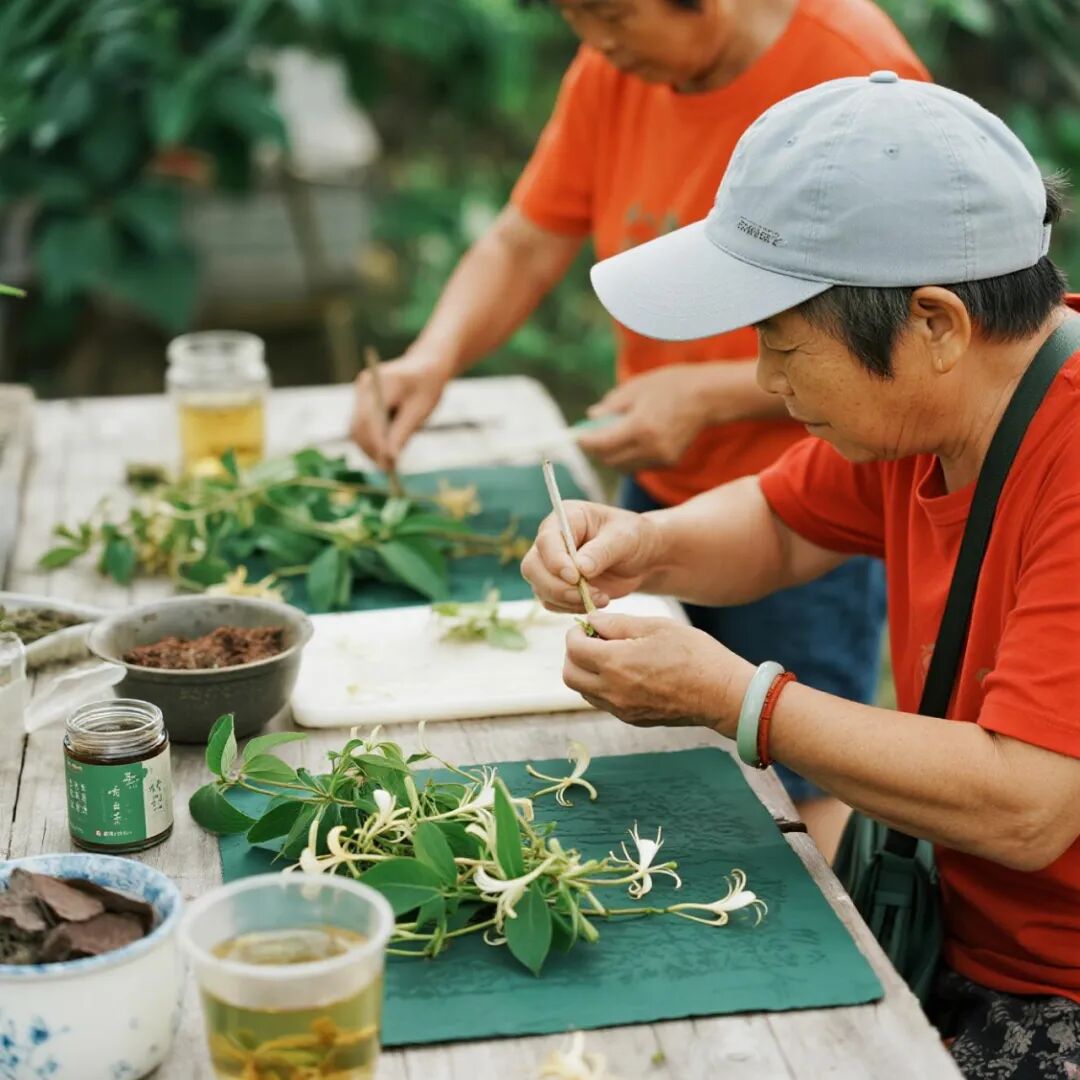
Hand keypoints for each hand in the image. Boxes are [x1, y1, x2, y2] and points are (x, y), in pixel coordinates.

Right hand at [349, 352, 449, 467]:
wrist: (426, 365)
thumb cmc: (427, 385)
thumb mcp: (421, 410)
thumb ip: (403, 432)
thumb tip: (390, 458)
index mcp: (381, 382)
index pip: (370, 416)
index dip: (376, 442)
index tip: (387, 462)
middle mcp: (364, 386)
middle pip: (359, 424)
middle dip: (371, 448)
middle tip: (387, 469)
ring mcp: (361, 393)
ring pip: (357, 428)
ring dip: (369, 448)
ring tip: (388, 465)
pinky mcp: (362, 401)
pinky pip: (362, 426)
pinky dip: (372, 441)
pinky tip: (385, 454)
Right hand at [520, 501, 661, 611]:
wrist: (641, 557)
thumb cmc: (634, 538)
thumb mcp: (625, 539)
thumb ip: (602, 551)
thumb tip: (580, 568)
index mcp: (566, 518)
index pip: (547, 540)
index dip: (556, 561)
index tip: (575, 577)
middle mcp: (552, 541)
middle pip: (533, 567)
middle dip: (558, 586)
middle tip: (588, 594)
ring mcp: (550, 565)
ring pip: (540, 588)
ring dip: (568, 599)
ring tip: (602, 597)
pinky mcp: (556, 586)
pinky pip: (552, 602)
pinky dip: (572, 607)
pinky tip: (597, 600)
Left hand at [562, 612, 752, 732]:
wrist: (723, 694)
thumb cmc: (695, 654)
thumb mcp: (655, 626)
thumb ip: (617, 624)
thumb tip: (591, 622)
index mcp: (615, 664)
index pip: (573, 648)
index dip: (576, 632)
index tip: (588, 626)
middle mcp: (612, 691)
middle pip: (570, 675)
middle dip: (574, 655)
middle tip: (593, 641)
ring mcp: (622, 709)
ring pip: (583, 692)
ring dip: (586, 672)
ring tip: (611, 656)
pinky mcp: (632, 719)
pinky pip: (603, 703)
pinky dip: (602, 686)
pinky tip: (625, 673)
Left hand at [577, 365, 715, 471]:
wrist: (708, 396)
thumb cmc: (672, 385)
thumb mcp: (636, 388)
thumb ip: (611, 406)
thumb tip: (591, 417)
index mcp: (641, 427)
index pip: (602, 444)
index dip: (585, 442)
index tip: (576, 436)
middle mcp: (651, 447)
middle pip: (610, 460)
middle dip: (596, 451)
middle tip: (588, 438)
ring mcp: (662, 457)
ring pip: (624, 466)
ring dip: (611, 456)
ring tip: (608, 438)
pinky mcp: (669, 462)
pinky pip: (639, 464)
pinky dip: (628, 456)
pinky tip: (630, 441)